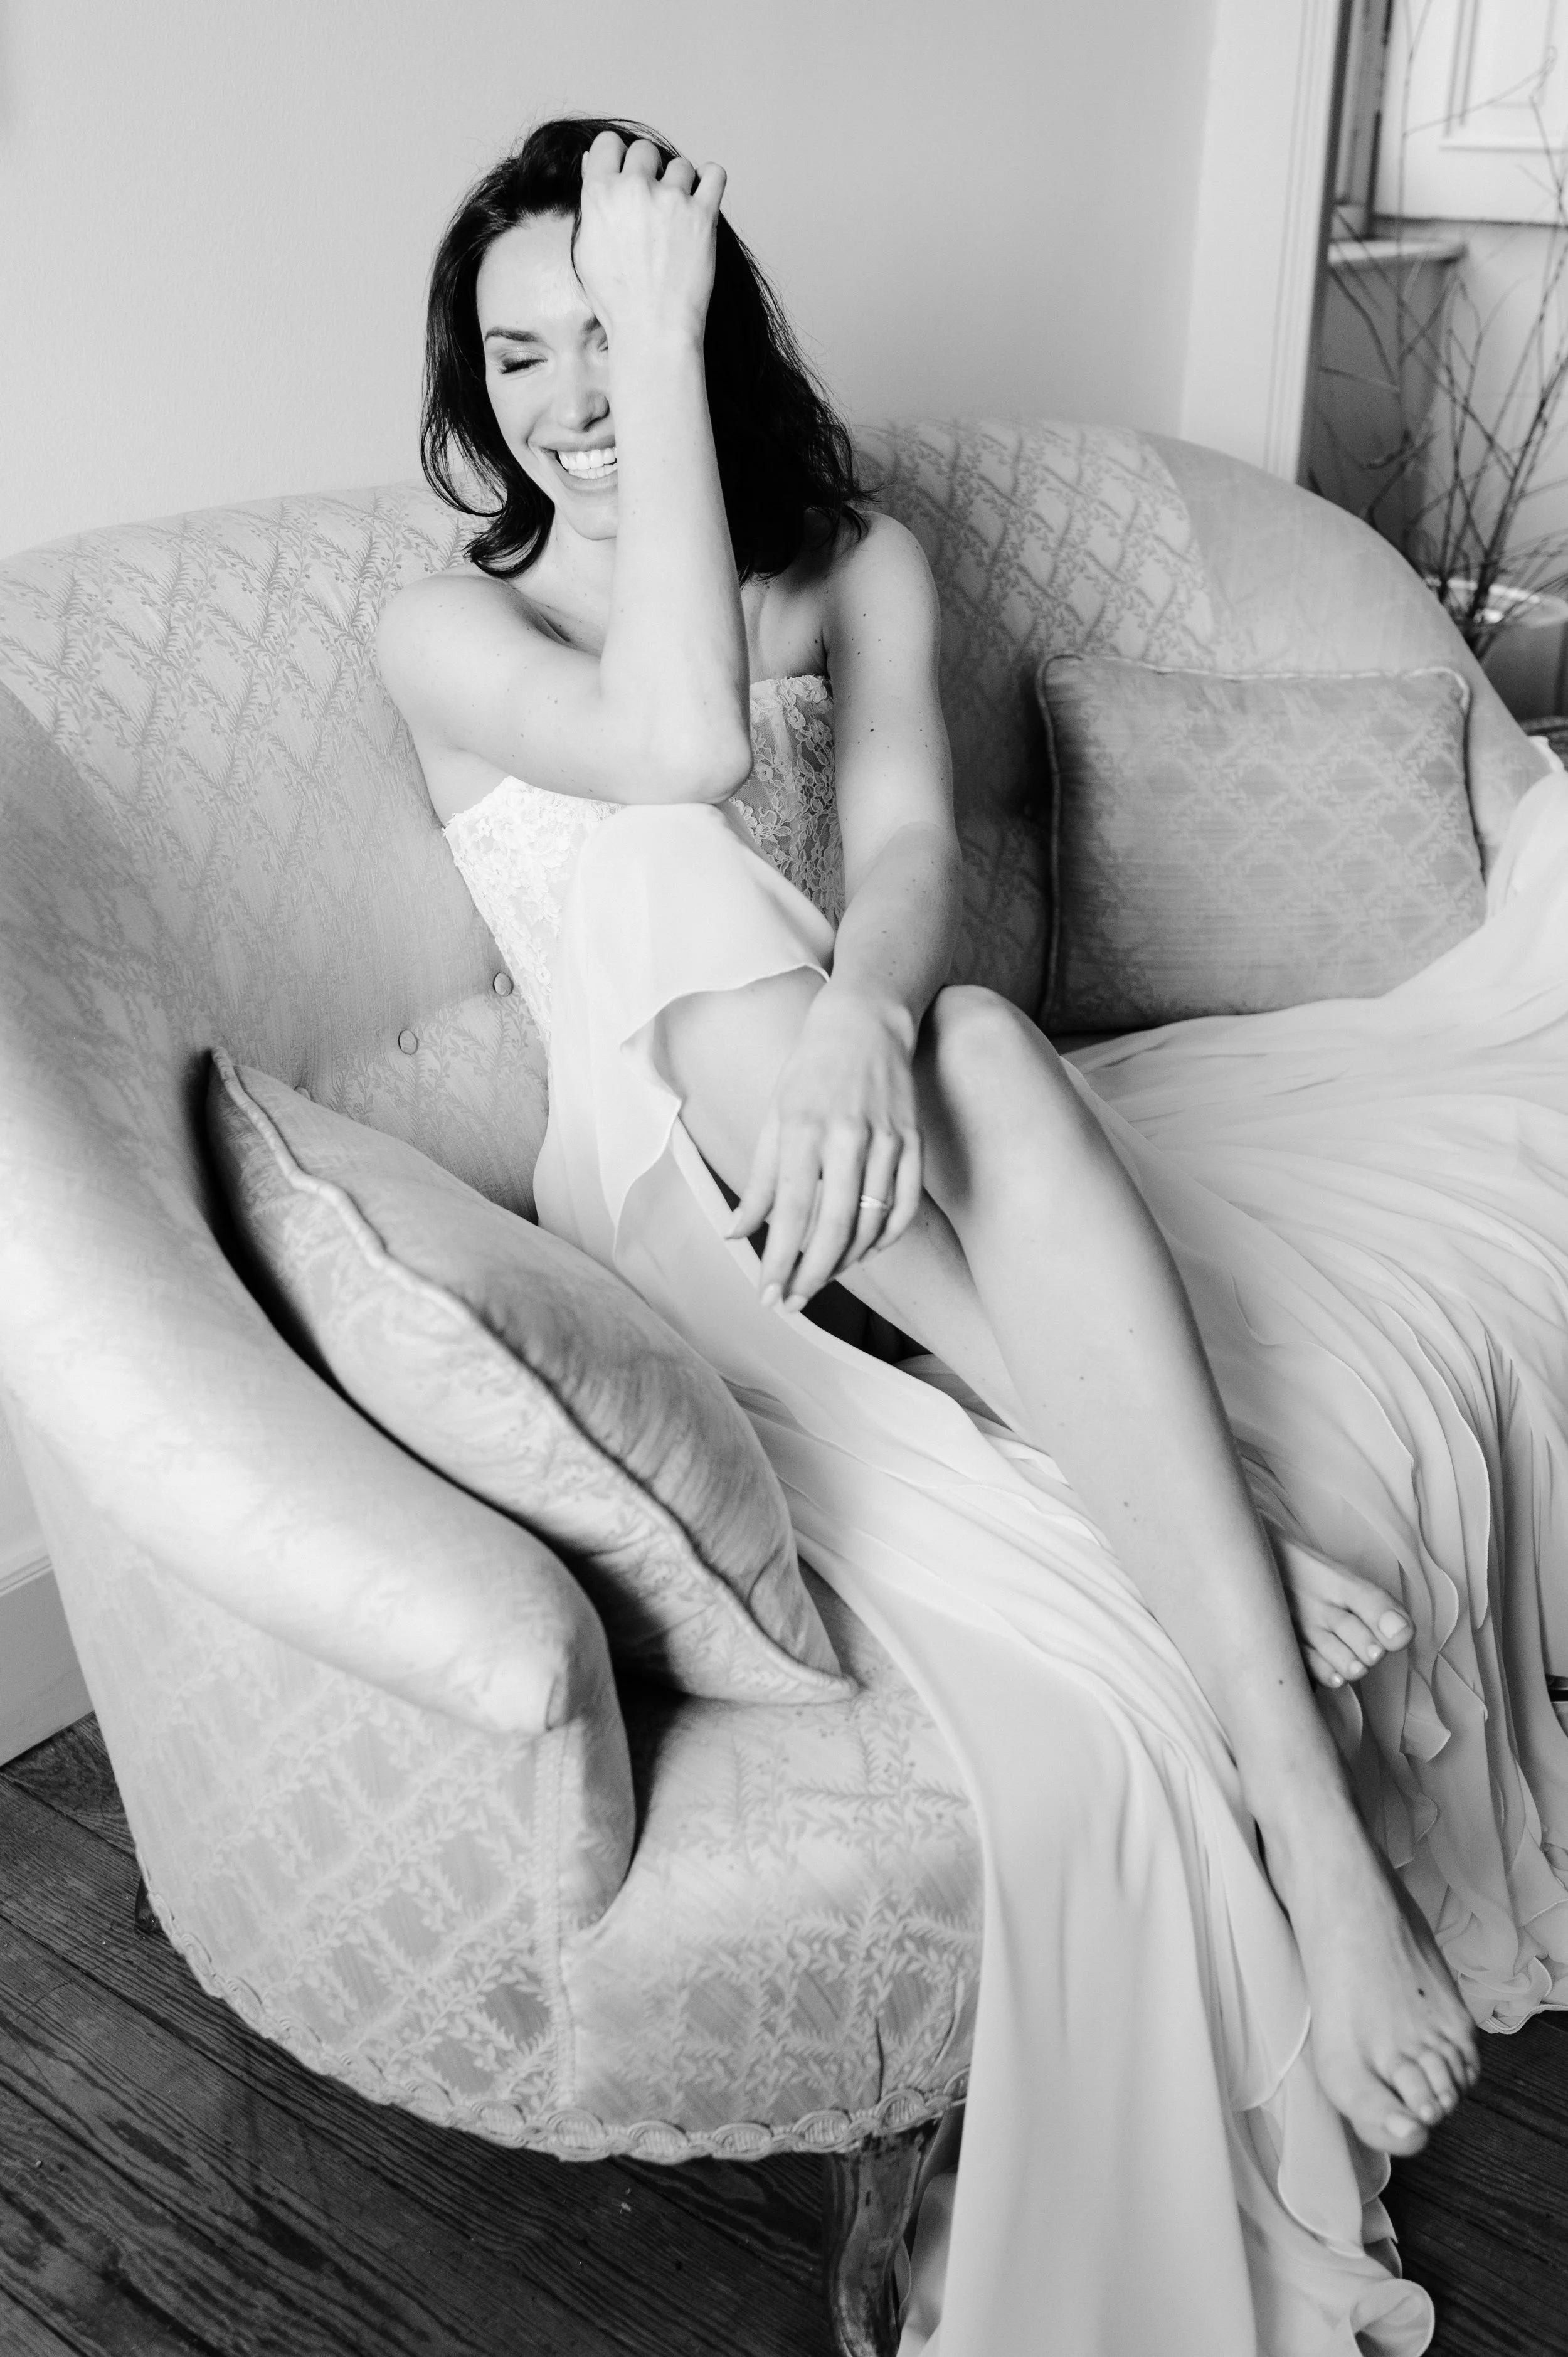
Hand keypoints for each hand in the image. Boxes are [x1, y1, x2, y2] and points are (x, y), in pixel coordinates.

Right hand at [574, 130, 725, 344]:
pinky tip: (703, 197)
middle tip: (652, 202)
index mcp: (599, 194)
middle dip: (648, 170)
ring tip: (677, 214)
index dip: (618, 158)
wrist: (652, 329)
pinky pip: (715, 174)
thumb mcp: (586, 248)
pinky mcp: (703, 215)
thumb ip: (591, 201)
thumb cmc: (617, 299)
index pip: (608, 143)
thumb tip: (591, 163)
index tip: (625, 176)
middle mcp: (634, 189)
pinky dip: (710, 180)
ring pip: (680, 164)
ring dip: (680, 183)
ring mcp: (671, 200)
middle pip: (644, 149)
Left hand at [725, 985, 923, 1310]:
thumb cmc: (810, 1070)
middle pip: (835, 1227)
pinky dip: (887, 1238)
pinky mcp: (914, 1143)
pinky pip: (906, 1207)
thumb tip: (734, 1232)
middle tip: (794, 1302)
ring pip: (872, 1223)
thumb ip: (758, 1180)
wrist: (866, 1022)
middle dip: (813, 1275)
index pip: (790, 1211)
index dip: (780, 1261)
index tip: (769, 1296)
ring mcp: (887, 1140)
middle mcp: (847, 1137)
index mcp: (803, 1129)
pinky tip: (865, 1251)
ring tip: (822, 1278)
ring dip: (847, 1262)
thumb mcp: (774, 1118)